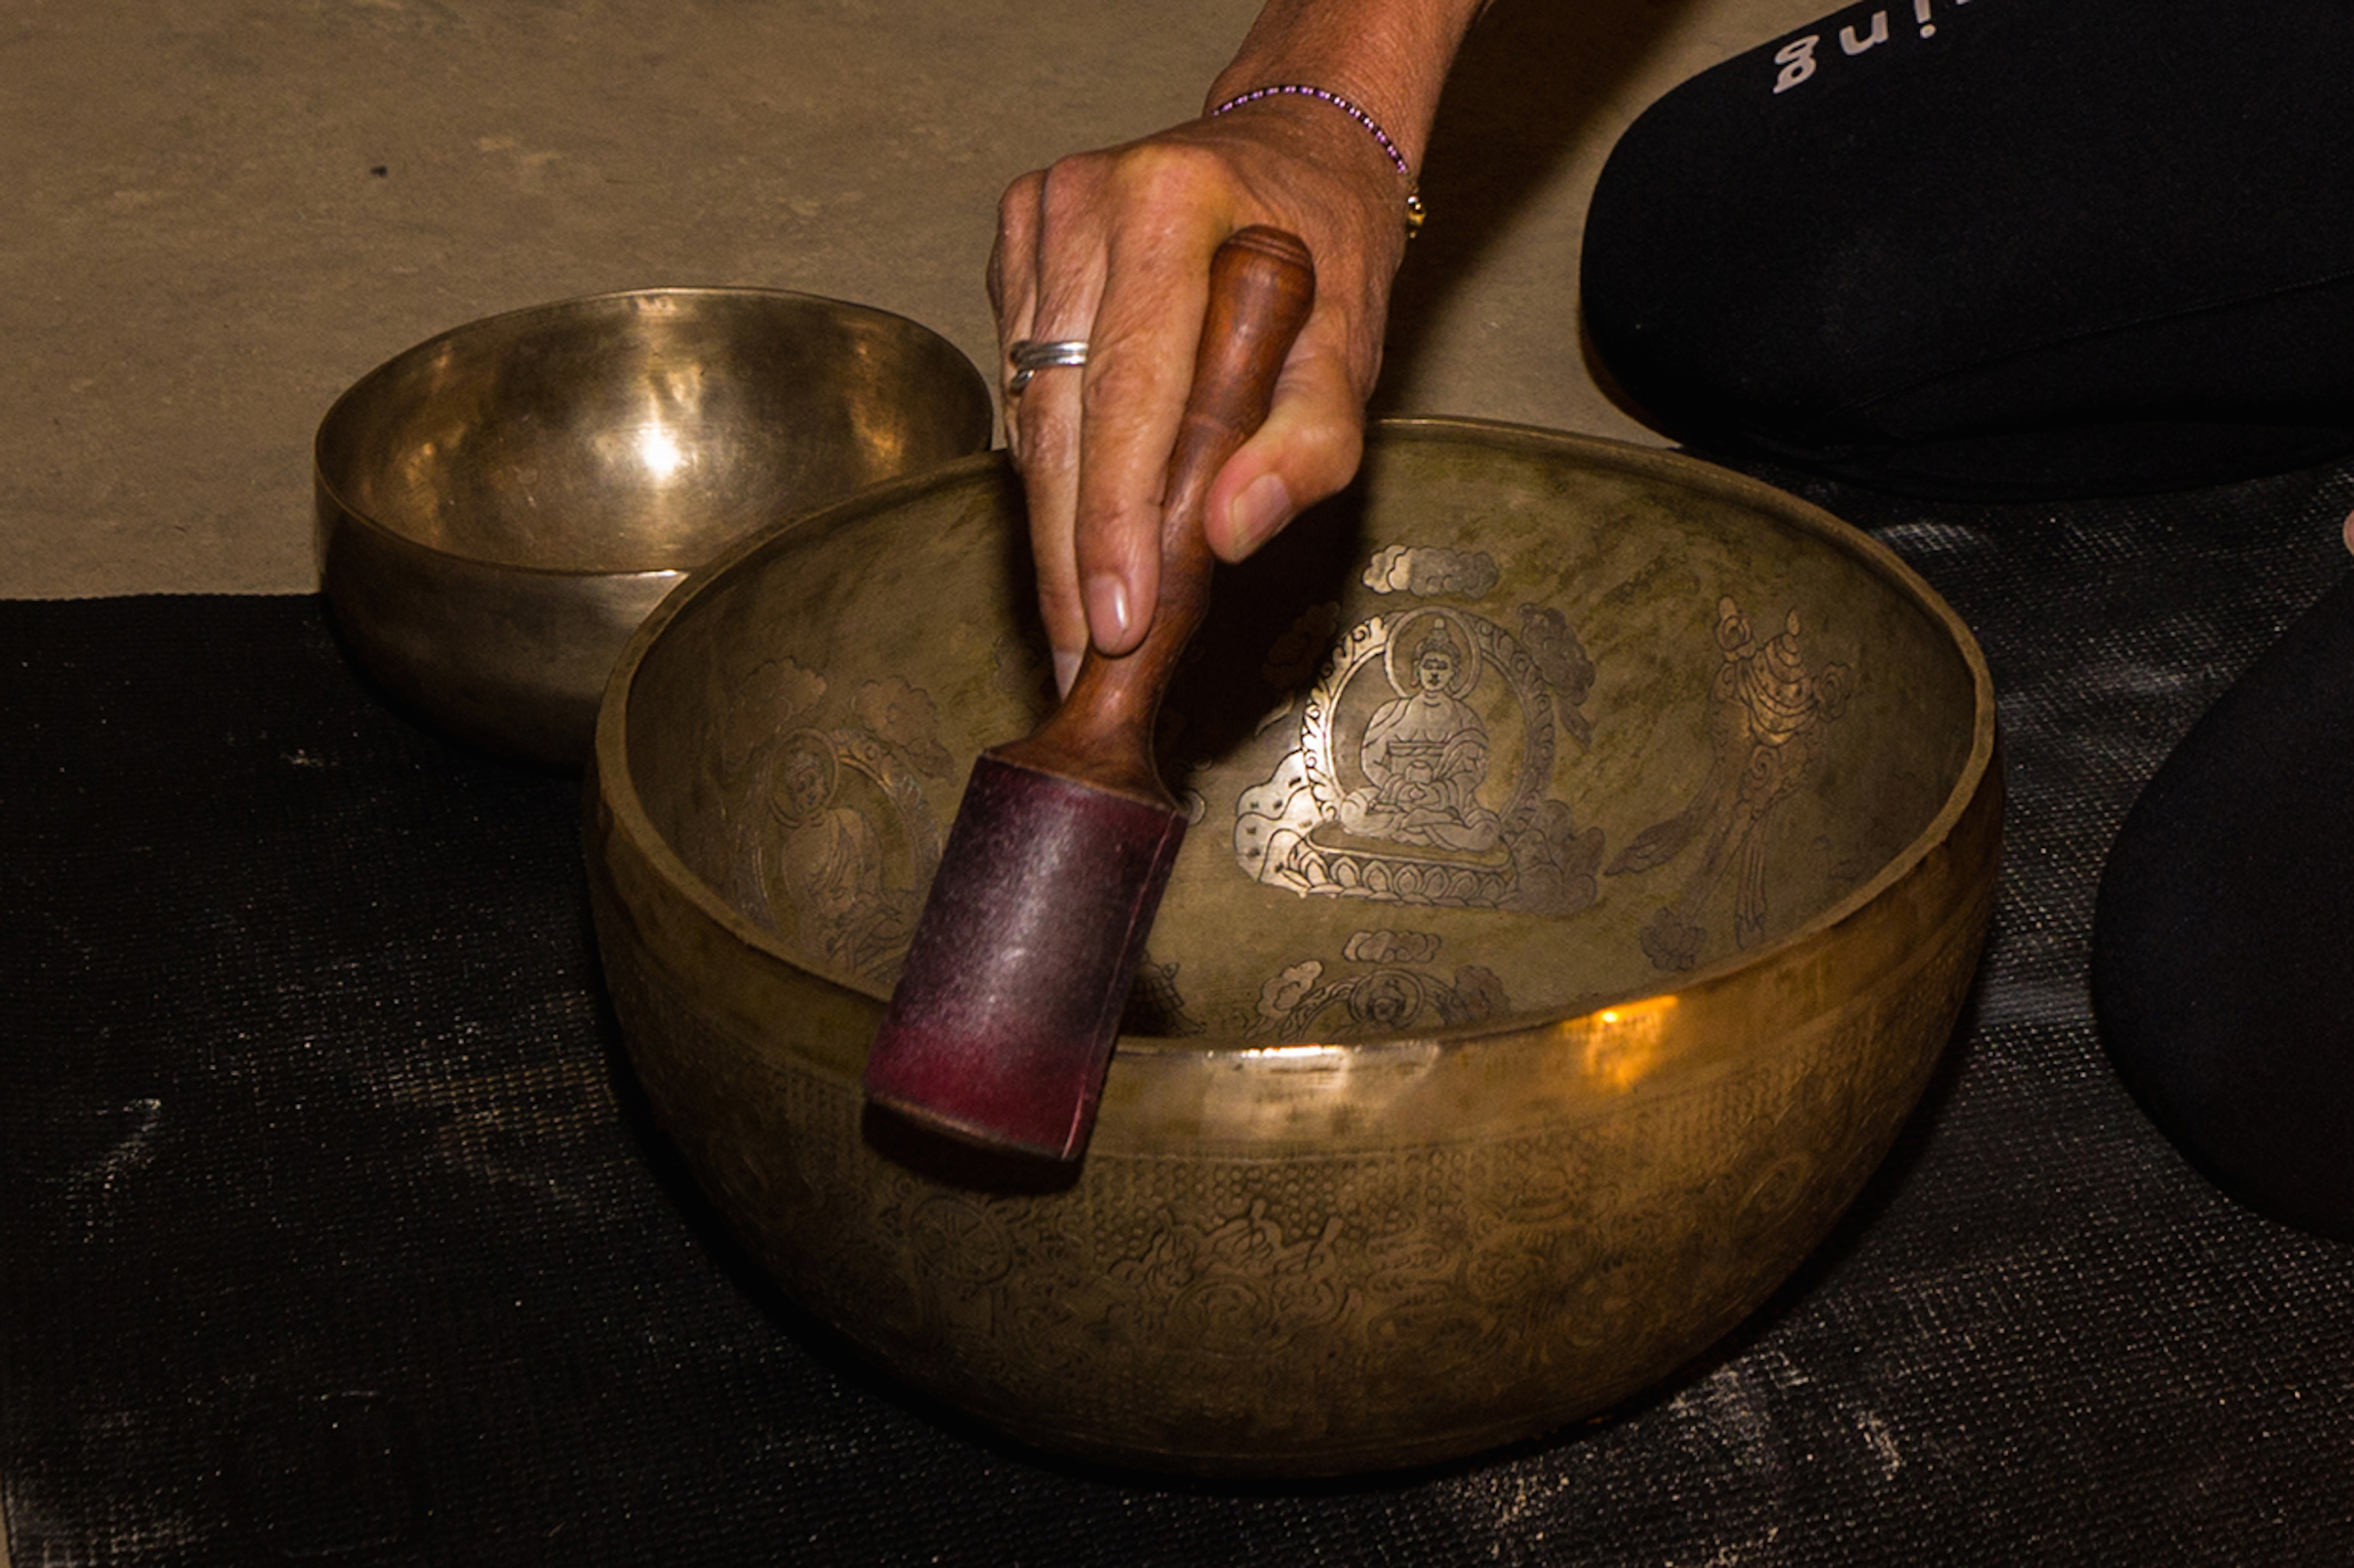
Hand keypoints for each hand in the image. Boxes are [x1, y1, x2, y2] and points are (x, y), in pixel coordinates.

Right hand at [990, 96, 1411, 690]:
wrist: (1295, 151)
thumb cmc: (1327, 249)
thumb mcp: (1353, 345)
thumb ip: (1310, 442)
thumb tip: (1230, 534)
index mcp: (1169, 207)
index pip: (1126, 394)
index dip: (1112, 521)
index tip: (1115, 621)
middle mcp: (1085, 205)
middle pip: (1059, 417)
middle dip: (1071, 553)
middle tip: (1085, 655)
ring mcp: (1037, 222)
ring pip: (1028, 412)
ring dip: (1053, 523)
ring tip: (1080, 618)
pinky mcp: (1014, 248)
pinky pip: (1020, 386)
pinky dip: (1050, 464)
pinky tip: (1077, 525)